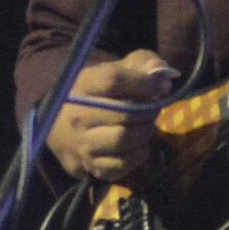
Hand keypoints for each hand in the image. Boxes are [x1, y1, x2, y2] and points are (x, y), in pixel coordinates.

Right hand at [45, 50, 178, 181]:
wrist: (66, 128)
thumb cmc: (100, 94)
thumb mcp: (117, 70)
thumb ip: (142, 63)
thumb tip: (163, 73)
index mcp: (83, 85)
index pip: (112, 80)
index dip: (143, 82)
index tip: (162, 86)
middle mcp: (78, 115)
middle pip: (124, 113)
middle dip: (148, 110)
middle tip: (154, 108)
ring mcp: (83, 143)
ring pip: (124, 139)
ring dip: (145, 132)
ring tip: (146, 125)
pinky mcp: (92, 166)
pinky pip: (125, 163)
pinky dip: (139, 153)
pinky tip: (138, 143)